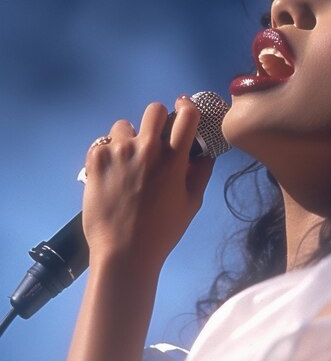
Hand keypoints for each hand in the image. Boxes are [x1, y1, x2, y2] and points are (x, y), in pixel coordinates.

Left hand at [82, 96, 214, 271]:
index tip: (184, 112)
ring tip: (127, 161)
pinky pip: (103, 143)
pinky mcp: (96, 159)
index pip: (187, 115)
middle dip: (157, 120)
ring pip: (124, 126)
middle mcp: (147, 148)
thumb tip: (204, 153)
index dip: (188, 109)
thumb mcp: (192, 202)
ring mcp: (118, 151)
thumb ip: (201, 173)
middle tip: (154, 138)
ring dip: (128, 138)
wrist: (124, 252)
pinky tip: (111, 173)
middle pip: (154, 109)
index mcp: (173, 159)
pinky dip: (108, 153)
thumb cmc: (163, 230)